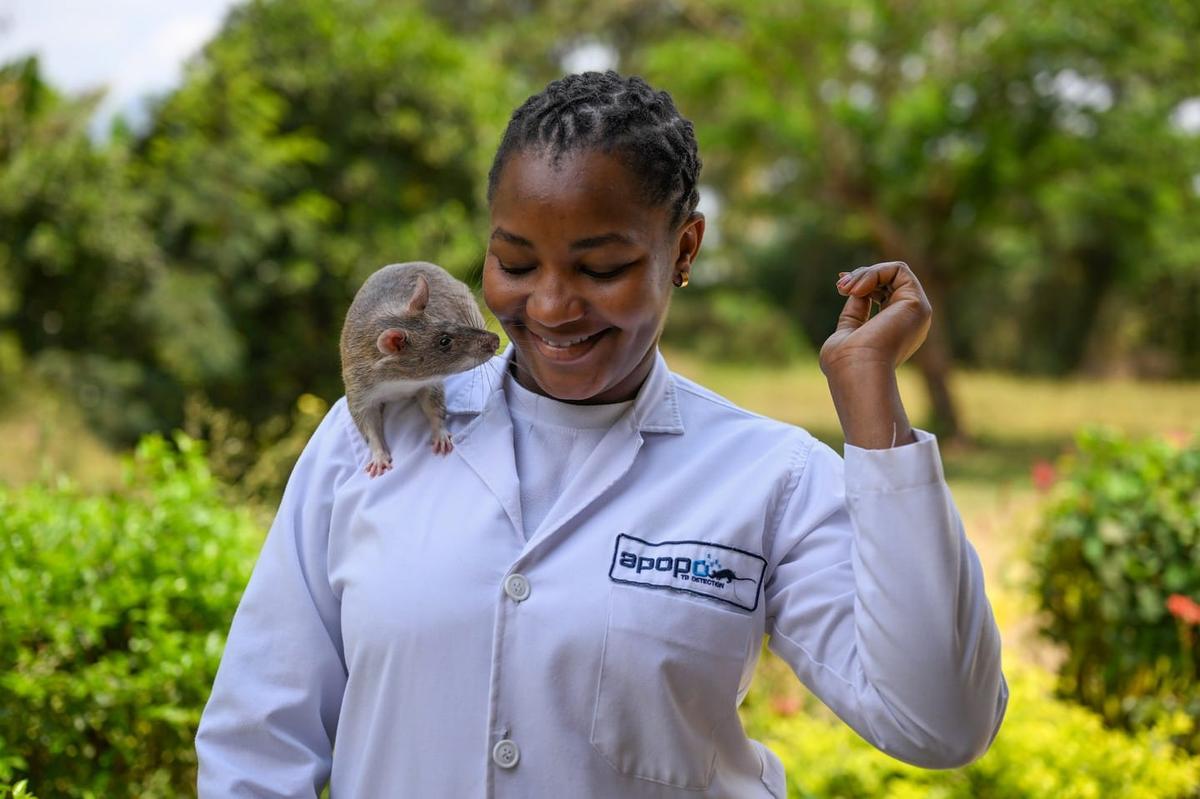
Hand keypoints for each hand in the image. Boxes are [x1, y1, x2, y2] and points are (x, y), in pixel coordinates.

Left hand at [819, 261, 931, 377]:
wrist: (856, 371)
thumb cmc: (845, 363)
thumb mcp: (847, 331)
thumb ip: (855, 312)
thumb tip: (853, 289)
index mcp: (894, 331)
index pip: (882, 294)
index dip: (862, 283)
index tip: (840, 286)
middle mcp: (909, 321)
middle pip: (889, 281)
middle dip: (861, 275)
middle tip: (841, 286)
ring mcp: (916, 312)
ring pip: (895, 272)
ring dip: (865, 273)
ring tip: (845, 288)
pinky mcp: (917, 304)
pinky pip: (899, 269)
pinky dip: (875, 272)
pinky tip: (858, 289)